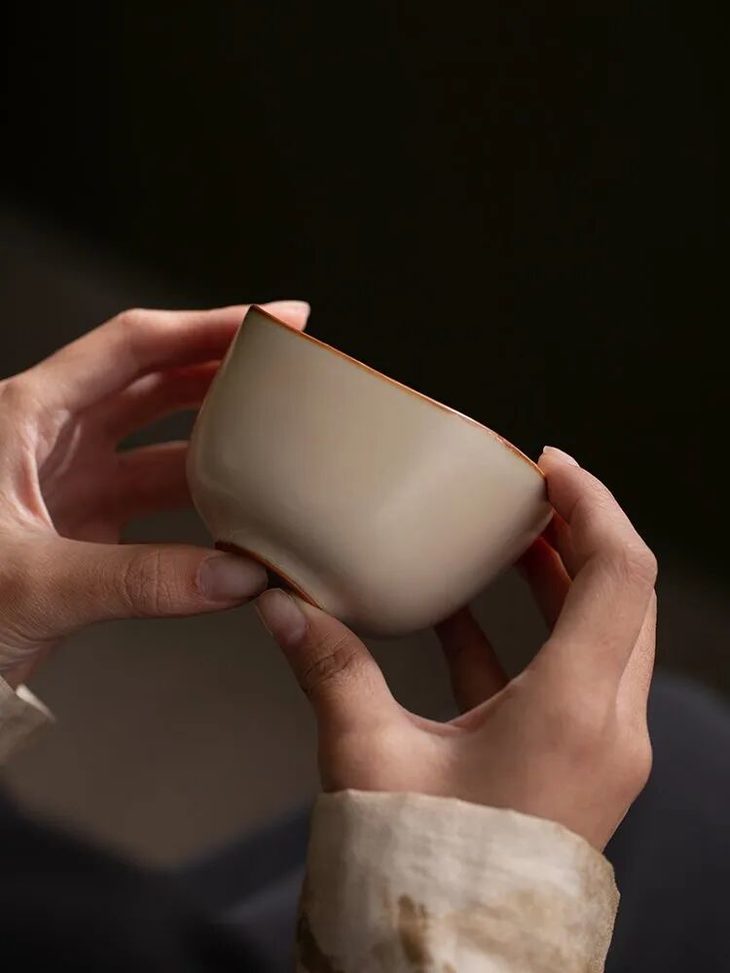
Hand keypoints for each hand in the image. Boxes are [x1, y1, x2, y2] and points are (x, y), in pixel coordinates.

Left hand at [0, 300, 309, 688]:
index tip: (270, 319)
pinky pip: (156, 504)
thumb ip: (139, 581)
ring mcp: (69, 485)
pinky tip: (239, 514)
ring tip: (276, 438)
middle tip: (287, 369)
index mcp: (25, 417)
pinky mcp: (82, 530)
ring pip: (160, 444)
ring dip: (218, 442)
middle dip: (224, 370)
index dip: (206, 325)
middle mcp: (52, 441)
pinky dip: (201, 506)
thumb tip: (236, 575)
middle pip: (154, 383)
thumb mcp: (31, 582)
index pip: (132, 346)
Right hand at [256, 447, 656, 848]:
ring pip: (605, 635)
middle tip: (528, 492)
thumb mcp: (370, 758)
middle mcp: (608, 727)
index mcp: (574, 713)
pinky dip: (528, 637)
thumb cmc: (422, 873)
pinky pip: (569, 678)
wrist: (454, 969)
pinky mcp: (577, 766)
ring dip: (560, 580)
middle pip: (623, 596)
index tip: (549, 463)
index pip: (619, 574)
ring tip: (507, 537)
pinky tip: (464, 614)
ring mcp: (601, 750)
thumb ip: (329, 667)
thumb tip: (278, 601)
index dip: (592, 503)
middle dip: (579, 532)